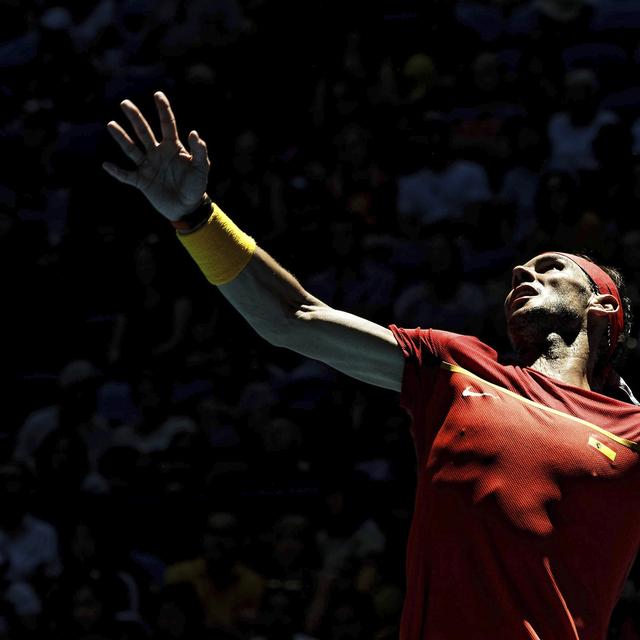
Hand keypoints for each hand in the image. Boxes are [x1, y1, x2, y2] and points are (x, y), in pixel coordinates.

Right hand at [102, 91, 210, 219]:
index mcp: (173, 147)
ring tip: (111, 124)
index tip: (157, 94)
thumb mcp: (202, 168)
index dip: (163, 109)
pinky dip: (117, 171)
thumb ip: (200, 152)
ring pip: (132, 149)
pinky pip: (127, 176)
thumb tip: (194, 133)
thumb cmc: (196, 187)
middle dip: (135, 118)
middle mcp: (158, 153)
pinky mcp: (142, 181)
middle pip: (144, 132)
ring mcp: (148, 166)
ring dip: (122, 138)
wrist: (188, 208)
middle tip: (124, 103)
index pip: (167, 124)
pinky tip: (106, 165)